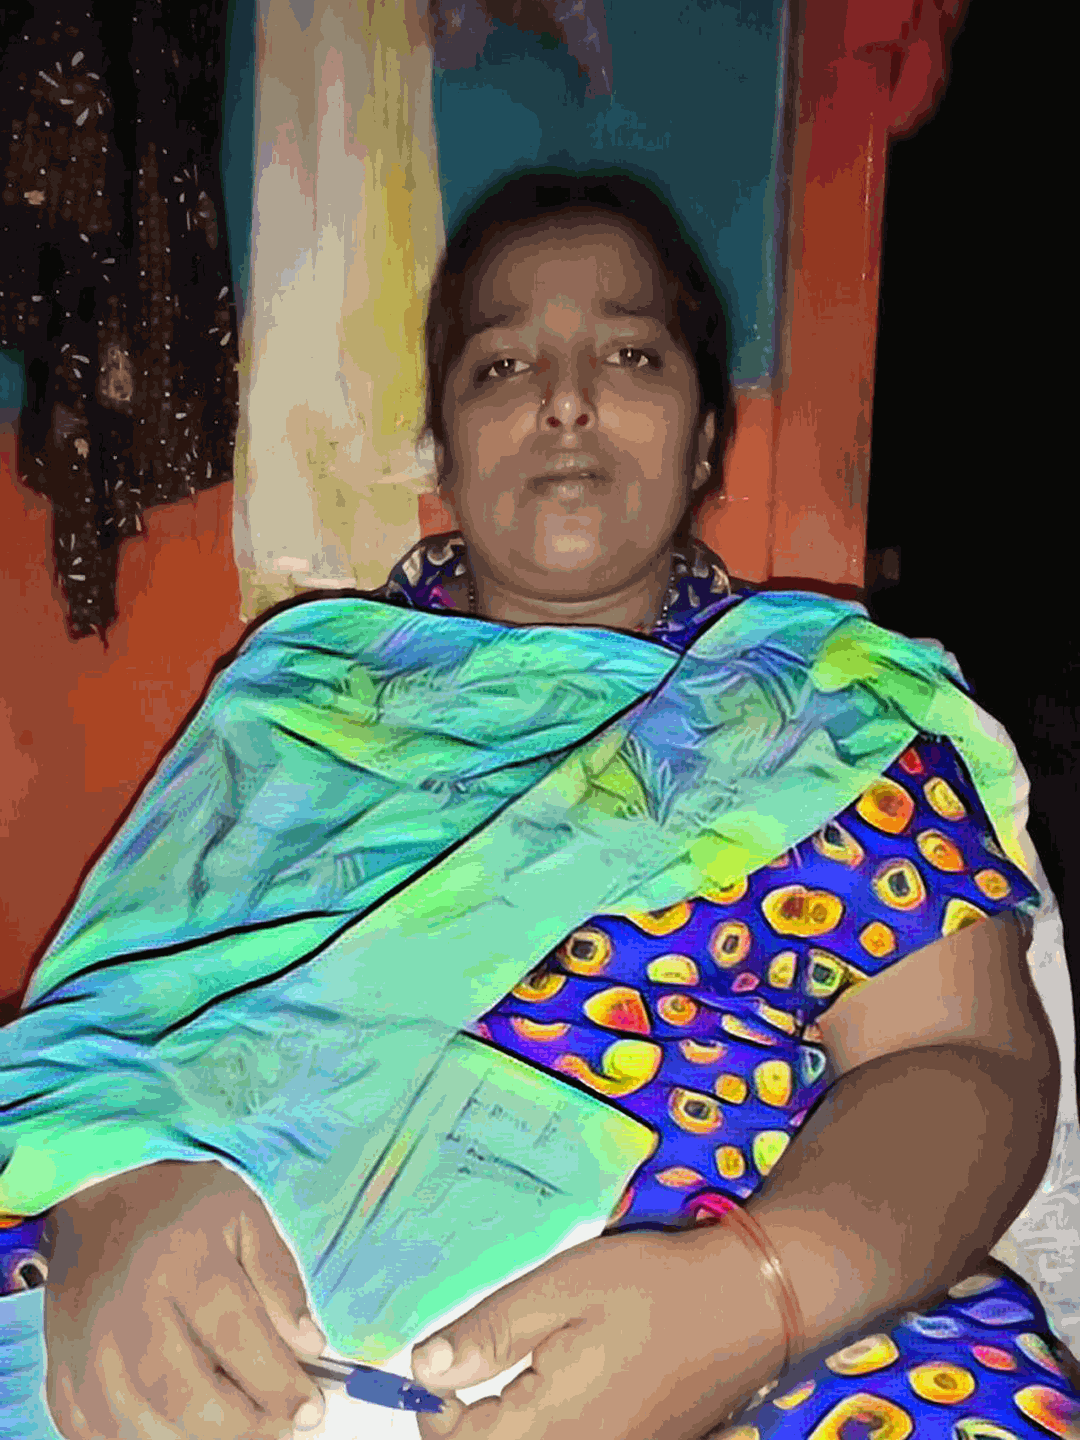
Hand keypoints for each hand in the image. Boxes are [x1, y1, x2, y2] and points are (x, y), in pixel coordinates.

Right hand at [44, 1161, 327, 1439]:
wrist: (102, 1192)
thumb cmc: (184, 1206)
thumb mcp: (246, 1215)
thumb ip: (279, 1279)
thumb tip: (308, 1345)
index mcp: (183, 1259)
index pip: (236, 1336)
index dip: (277, 1384)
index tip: (309, 1410)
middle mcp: (129, 1306)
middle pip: (184, 1395)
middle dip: (240, 1426)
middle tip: (277, 1428)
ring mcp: (86, 1343)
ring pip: (140, 1424)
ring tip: (235, 1426)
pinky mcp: (62, 1368)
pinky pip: (96, 1432)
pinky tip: (178, 1426)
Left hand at [410, 1224, 785, 1439]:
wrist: (747, 1303)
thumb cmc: (652, 1287)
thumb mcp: (561, 1289)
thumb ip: (489, 1332)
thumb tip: (423, 1368)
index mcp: (550, 1427)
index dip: (433, 1404)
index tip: (445, 1355)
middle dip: (467, 1417)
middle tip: (480, 1352)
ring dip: (506, 1420)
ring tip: (525, 1360)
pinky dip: (547, 1420)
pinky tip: (562, 1378)